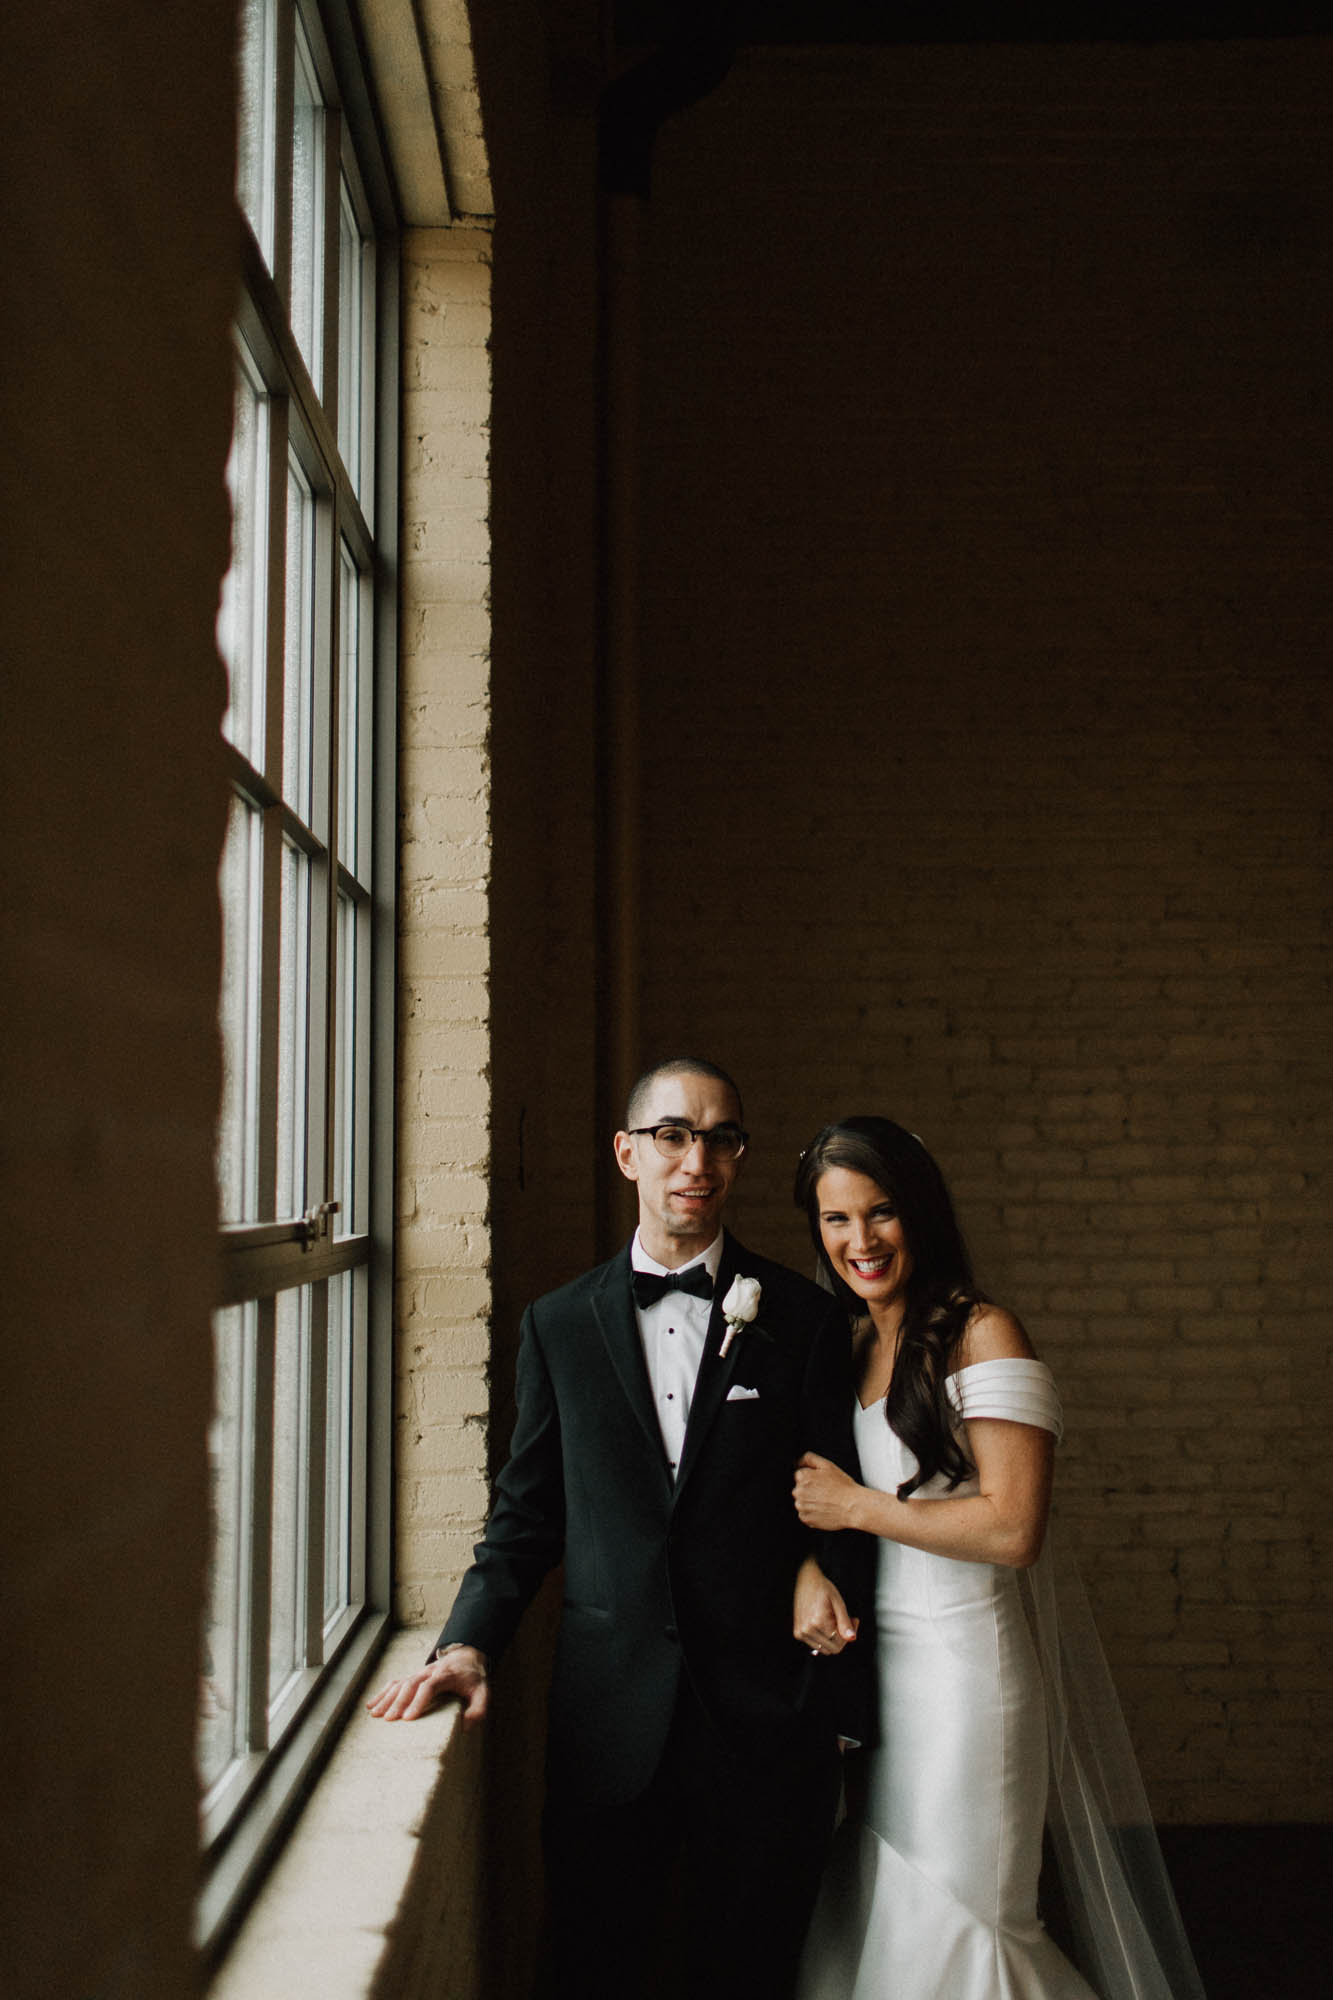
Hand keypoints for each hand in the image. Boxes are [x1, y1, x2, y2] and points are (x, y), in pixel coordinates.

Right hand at [365, 1644, 489, 1724]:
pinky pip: (395, 1682)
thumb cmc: (473, 1679)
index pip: (429, 1686)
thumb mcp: (483, 1692)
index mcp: (446, 1676)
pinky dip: (383, 1692)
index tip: (409, 1718)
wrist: (466, 1656)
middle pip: (411, 1684)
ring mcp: (419, 1673)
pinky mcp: (413, 1677)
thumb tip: (466, 1727)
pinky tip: (371, 1704)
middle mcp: (429, 1672)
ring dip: (387, 1697)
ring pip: (400, 1682)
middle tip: (388, 1719)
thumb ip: (478, 1709)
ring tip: (374, 1713)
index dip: (418, 1701)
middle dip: (399, 1701)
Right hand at [793, 1554, 858, 1655]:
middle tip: (848, 1620)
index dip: (848, 1635)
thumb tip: (852, 1639)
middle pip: (832, 1649)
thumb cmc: (823, 1588)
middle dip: (842, 1638)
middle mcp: (806, 1630)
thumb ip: (845, 1622)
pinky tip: (827, 1623)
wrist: (806, 1579)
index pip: (838, 1645)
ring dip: (833, 1639)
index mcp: (817, 1622)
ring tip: (836, 1620)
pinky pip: (816, 1644)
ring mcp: (801, 1633)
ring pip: (824, 1648)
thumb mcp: (838, 1602)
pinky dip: (824, 1637)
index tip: (853, 1620)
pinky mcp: (798, 1633)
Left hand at [794, 1451, 863, 1531]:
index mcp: (803, 1476)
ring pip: (801, 1502)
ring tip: (825, 1501)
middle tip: (825, 1492)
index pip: (799, 1475)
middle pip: (799, 1489)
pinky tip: (823, 1509)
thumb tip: (798, 1462)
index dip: (811, 1478)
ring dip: (810, 1502)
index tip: (821, 1482)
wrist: (852, 1507)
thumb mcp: (827, 1465)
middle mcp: (798, 1491)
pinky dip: (812, 1513)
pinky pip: (804, 1514)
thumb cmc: (843, 1487)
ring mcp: (801, 1506)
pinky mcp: (806, 1519)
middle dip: (809, 1490)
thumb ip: (809, 1458)